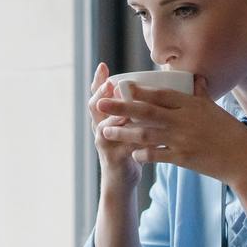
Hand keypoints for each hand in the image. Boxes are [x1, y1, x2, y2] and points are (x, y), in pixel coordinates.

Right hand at [87, 62, 142, 190]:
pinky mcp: (114, 158)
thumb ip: (135, 110)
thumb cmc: (130, 149)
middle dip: (101, 94)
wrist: (122, 179)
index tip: (103, 66)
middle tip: (109, 84)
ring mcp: (105, 143)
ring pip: (105, 127)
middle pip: (95, 107)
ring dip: (115, 117)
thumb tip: (151, 86)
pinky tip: (145, 133)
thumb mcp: (129, 126)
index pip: (98, 95)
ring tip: (123, 108)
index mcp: (105, 117)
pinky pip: (123, 146)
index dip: (98, 81)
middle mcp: (101, 128)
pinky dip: (134, 139)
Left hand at [95, 76, 246, 206]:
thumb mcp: (216, 109)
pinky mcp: (183, 159)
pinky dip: (143, 154)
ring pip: (146, 135)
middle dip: (121, 107)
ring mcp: (182, 140)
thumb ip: (201, 95)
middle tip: (101, 104)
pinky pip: (157, 156)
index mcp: (192, 105)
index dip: (140, 90)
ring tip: (104, 131)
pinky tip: (131, 153)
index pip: (161, 94)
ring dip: (123, 133)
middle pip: (147, 112)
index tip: (121, 86)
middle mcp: (184, 120)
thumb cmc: (232, 134)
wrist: (244, 160)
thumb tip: (196, 78)